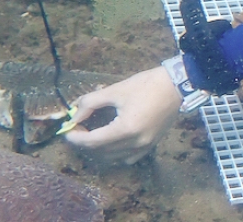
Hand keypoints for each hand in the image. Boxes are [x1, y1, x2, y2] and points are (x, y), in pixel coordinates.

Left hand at [64, 66, 181, 164]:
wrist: (176, 85)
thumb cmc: (146, 85)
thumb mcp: (115, 90)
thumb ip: (91, 103)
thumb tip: (73, 115)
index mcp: (125, 129)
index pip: (92, 141)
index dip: (76, 137)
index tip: (66, 130)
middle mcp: (135, 143)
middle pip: (100, 151)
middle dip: (85, 141)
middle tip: (77, 127)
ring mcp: (144, 147)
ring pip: (113, 157)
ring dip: (98, 148)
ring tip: (92, 132)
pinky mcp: (151, 145)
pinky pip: (127, 157)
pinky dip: (115, 152)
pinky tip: (111, 140)